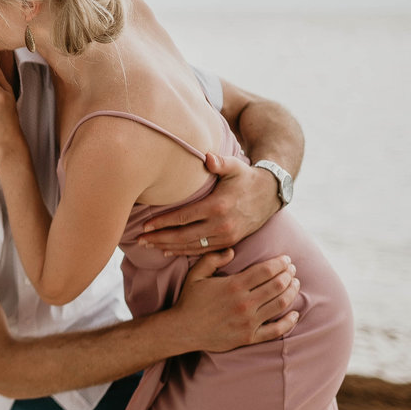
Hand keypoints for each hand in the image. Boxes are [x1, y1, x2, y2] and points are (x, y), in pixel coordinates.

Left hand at [137, 153, 280, 256]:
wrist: (271, 194)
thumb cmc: (246, 177)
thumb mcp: (235, 166)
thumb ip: (219, 162)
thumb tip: (207, 157)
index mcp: (218, 206)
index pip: (183, 218)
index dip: (162, 223)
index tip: (144, 226)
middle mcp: (221, 225)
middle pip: (183, 236)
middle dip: (159, 238)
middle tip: (139, 240)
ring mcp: (226, 236)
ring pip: (191, 246)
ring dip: (168, 247)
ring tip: (148, 246)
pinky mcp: (230, 242)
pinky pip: (203, 251)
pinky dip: (184, 252)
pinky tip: (168, 251)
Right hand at [171, 249, 299, 353]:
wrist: (183, 330)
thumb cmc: (190, 300)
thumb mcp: (196, 275)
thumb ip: (213, 259)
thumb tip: (232, 251)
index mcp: (233, 286)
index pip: (266, 270)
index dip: (280, 263)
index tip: (286, 259)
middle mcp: (244, 303)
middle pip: (277, 285)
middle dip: (288, 275)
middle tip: (292, 270)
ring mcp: (248, 321)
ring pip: (280, 304)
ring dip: (291, 292)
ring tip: (295, 284)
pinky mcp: (249, 337)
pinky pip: (276, 330)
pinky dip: (289, 322)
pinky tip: (295, 314)